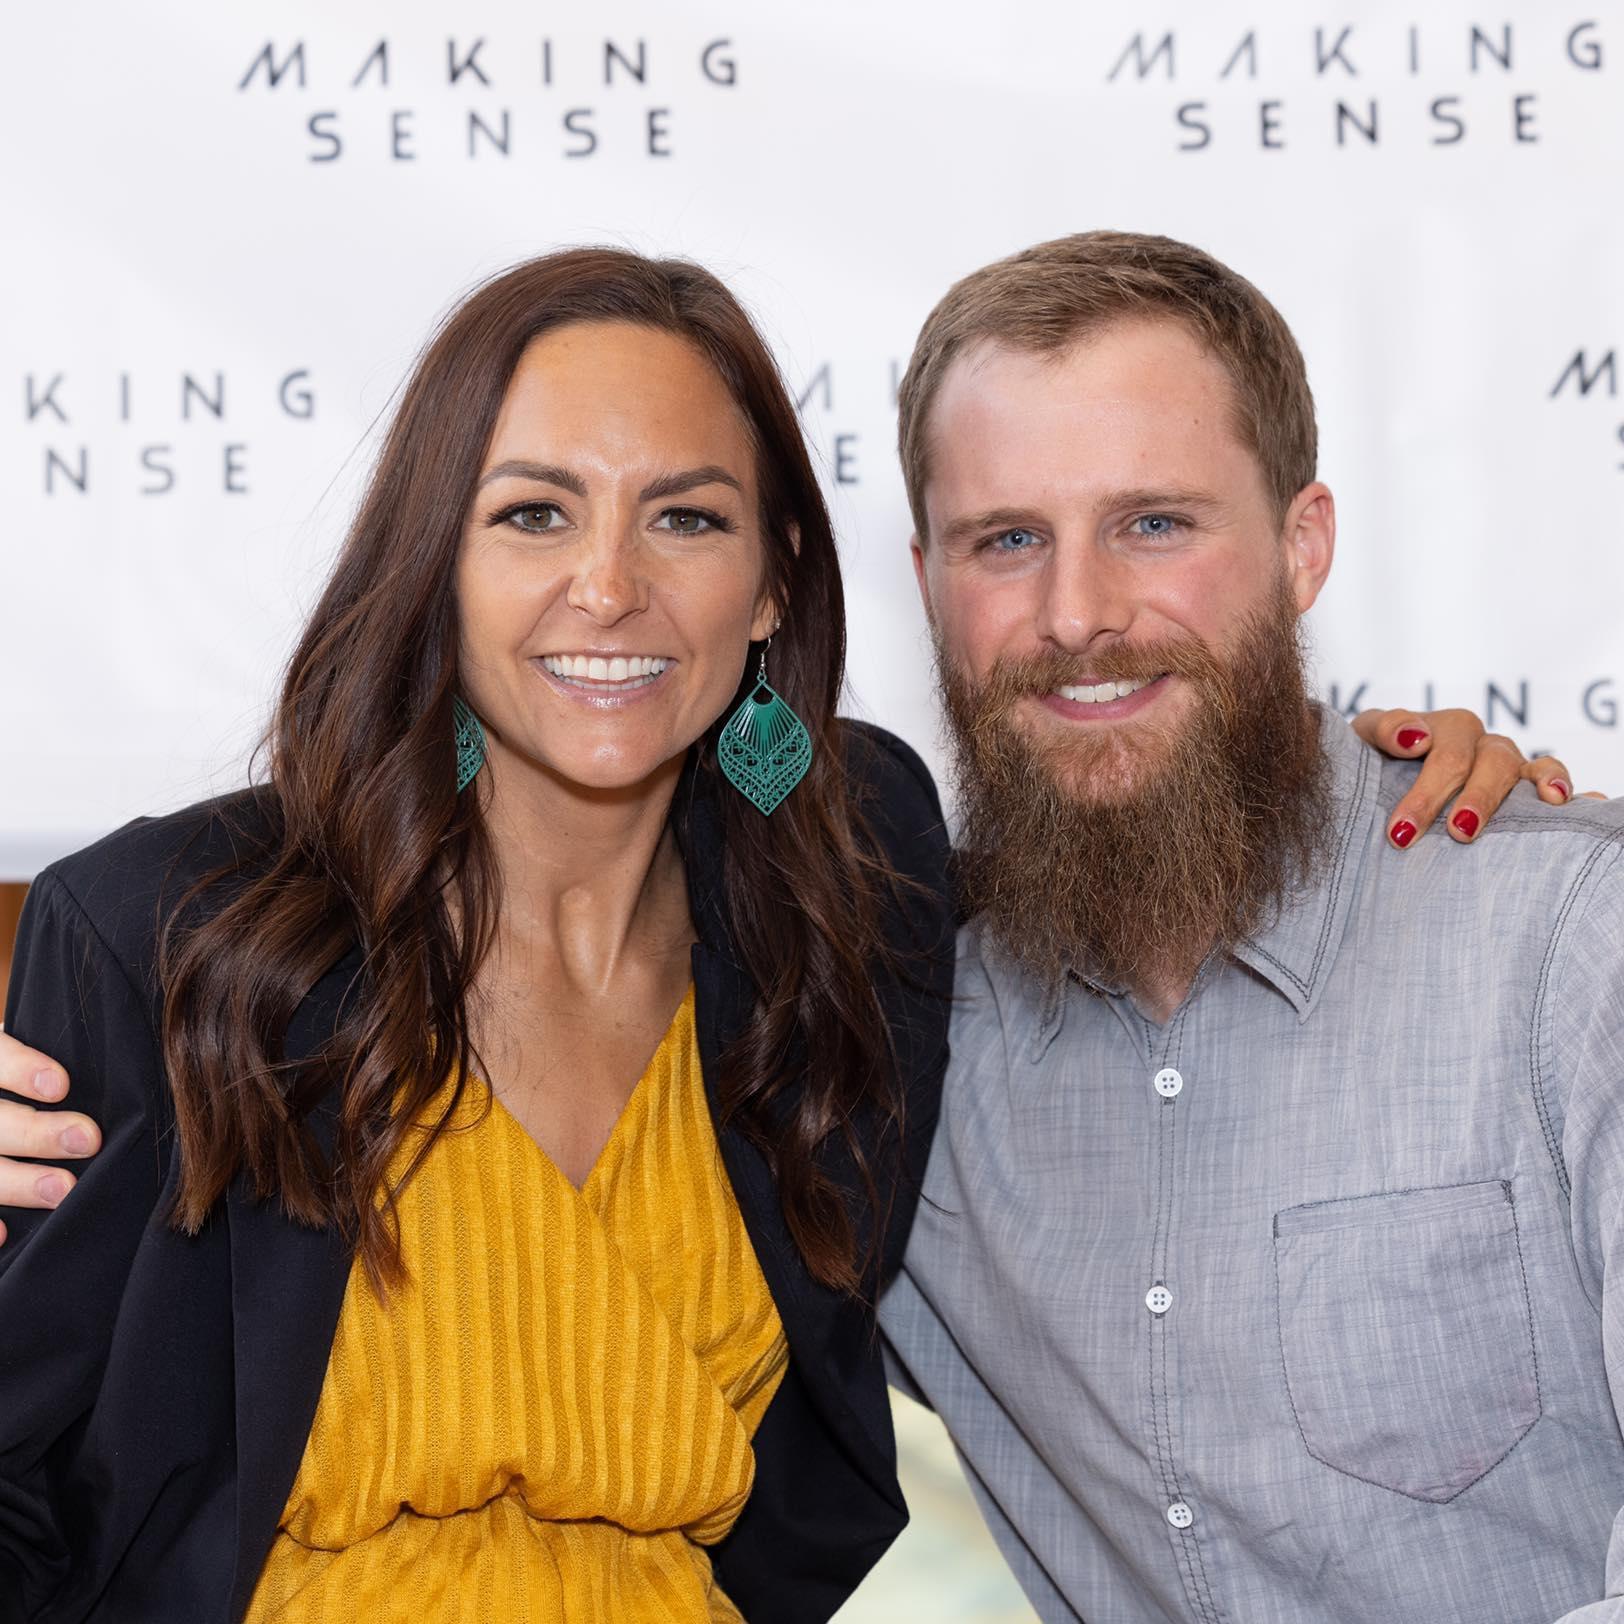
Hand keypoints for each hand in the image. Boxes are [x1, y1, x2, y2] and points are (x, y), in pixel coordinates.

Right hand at [0, 1025, 100, 1245]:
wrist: (3, 1108)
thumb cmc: (31, 1080)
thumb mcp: (37, 1056)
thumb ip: (68, 1056)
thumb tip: (122, 1055)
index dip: (21, 1068)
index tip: (61, 1086)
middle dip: (36, 1132)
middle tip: (88, 1139)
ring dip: (20, 1181)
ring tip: (64, 1188)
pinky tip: (3, 1234)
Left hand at [1353, 707, 1587, 849]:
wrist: (1383, 778)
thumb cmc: (1377, 760)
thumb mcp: (1367, 738)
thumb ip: (1384, 729)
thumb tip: (1417, 737)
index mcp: (1444, 728)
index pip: (1443, 751)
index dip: (1424, 793)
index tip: (1400, 830)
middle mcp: (1479, 743)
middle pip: (1477, 762)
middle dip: (1457, 801)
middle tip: (1435, 836)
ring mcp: (1507, 762)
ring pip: (1513, 769)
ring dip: (1491, 799)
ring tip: (1470, 829)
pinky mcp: (1529, 785)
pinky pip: (1552, 774)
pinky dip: (1559, 782)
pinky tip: (1557, 800)